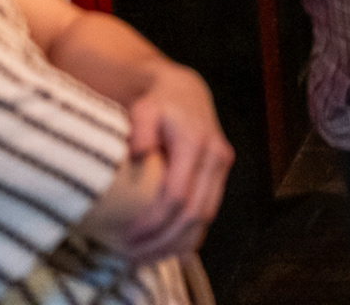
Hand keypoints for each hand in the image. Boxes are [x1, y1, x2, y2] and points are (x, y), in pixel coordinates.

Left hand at [119, 64, 233, 259]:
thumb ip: (141, 127)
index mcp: (196, 143)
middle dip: (164, 239)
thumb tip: (140, 151)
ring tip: (146, 257)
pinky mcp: (221, 176)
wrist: (185, 93)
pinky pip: (209, 212)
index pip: (178, 194)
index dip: (154, 221)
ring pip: (205, 217)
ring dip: (177, 242)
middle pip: (194, 212)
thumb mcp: (144, 109)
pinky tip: (167, 248)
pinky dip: (189, 235)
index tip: (128, 237)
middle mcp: (216, 156)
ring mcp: (222, 167)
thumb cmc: (158, 103)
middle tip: (132, 255)